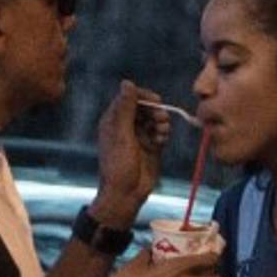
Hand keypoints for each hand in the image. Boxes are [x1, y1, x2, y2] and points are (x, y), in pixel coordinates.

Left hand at [92, 80, 169, 228]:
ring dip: (161, 122)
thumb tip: (127, 82)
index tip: (156, 101)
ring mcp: (139, 137)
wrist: (126, 193)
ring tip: (162, 132)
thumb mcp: (121, 134)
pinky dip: (163, 134)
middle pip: (145, 107)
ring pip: (154, 119)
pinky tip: (161, 141)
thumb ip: (125, 108)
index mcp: (113, 120)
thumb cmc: (119, 165)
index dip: (143, 97)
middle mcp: (126, 126)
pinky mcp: (151, 147)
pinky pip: (160, 132)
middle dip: (155, 111)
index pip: (129, 98)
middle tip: (161, 119)